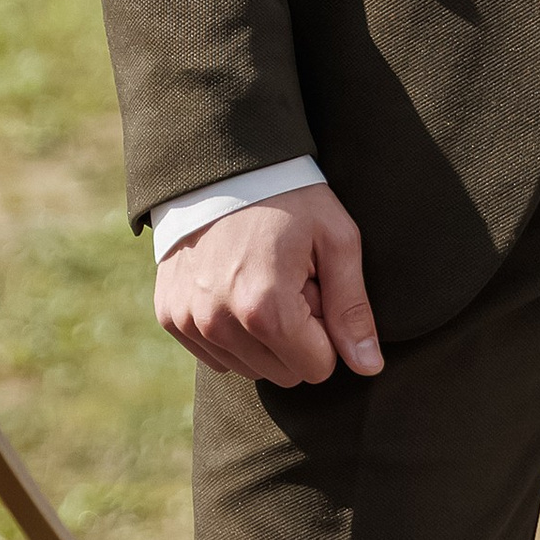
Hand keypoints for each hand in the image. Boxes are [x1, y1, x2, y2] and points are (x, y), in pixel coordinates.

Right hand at [154, 183, 382, 387]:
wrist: (224, 165)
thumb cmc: (291, 199)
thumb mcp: (336, 240)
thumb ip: (352, 309)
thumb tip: (369, 367)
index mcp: (265, 308)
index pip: (317, 369)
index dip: (326, 329)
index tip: (317, 286)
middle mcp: (220, 324)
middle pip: (283, 374)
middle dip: (297, 336)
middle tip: (293, 281)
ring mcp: (189, 322)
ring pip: (249, 369)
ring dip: (264, 336)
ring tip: (264, 280)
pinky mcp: (170, 317)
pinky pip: (215, 356)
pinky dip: (232, 332)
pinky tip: (235, 285)